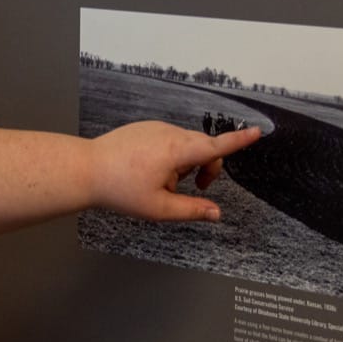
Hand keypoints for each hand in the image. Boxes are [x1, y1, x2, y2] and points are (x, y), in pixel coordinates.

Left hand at [89, 122, 260, 221]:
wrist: (86, 170)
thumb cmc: (119, 189)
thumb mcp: (159, 209)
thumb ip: (192, 210)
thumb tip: (216, 213)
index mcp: (176, 150)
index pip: (216, 147)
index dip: (238, 141)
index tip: (257, 132)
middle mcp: (169, 133)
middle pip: (203, 148)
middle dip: (206, 168)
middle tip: (196, 188)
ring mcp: (155, 128)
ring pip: (185, 146)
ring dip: (184, 164)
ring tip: (160, 182)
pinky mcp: (145, 128)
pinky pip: (168, 141)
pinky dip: (169, 156)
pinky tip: (148, 171)